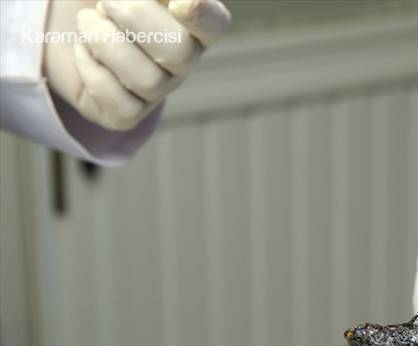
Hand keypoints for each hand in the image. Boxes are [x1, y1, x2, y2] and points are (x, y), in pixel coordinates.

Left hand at [44, 0, 230, 130]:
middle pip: (180, 52)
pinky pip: (119, 104)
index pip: (215, 24)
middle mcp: (180, 61)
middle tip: (105, 2)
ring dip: (105, 42)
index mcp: (188, 23)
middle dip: (135, 18)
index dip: (204, 16)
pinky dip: (92, 70)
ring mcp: (155, 90)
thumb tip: (174, 1)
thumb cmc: (100, 0)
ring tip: (86, 21)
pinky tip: (83, 51)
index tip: (179, 4)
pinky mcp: (125, 114)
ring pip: (149, 81)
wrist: (53, 20)